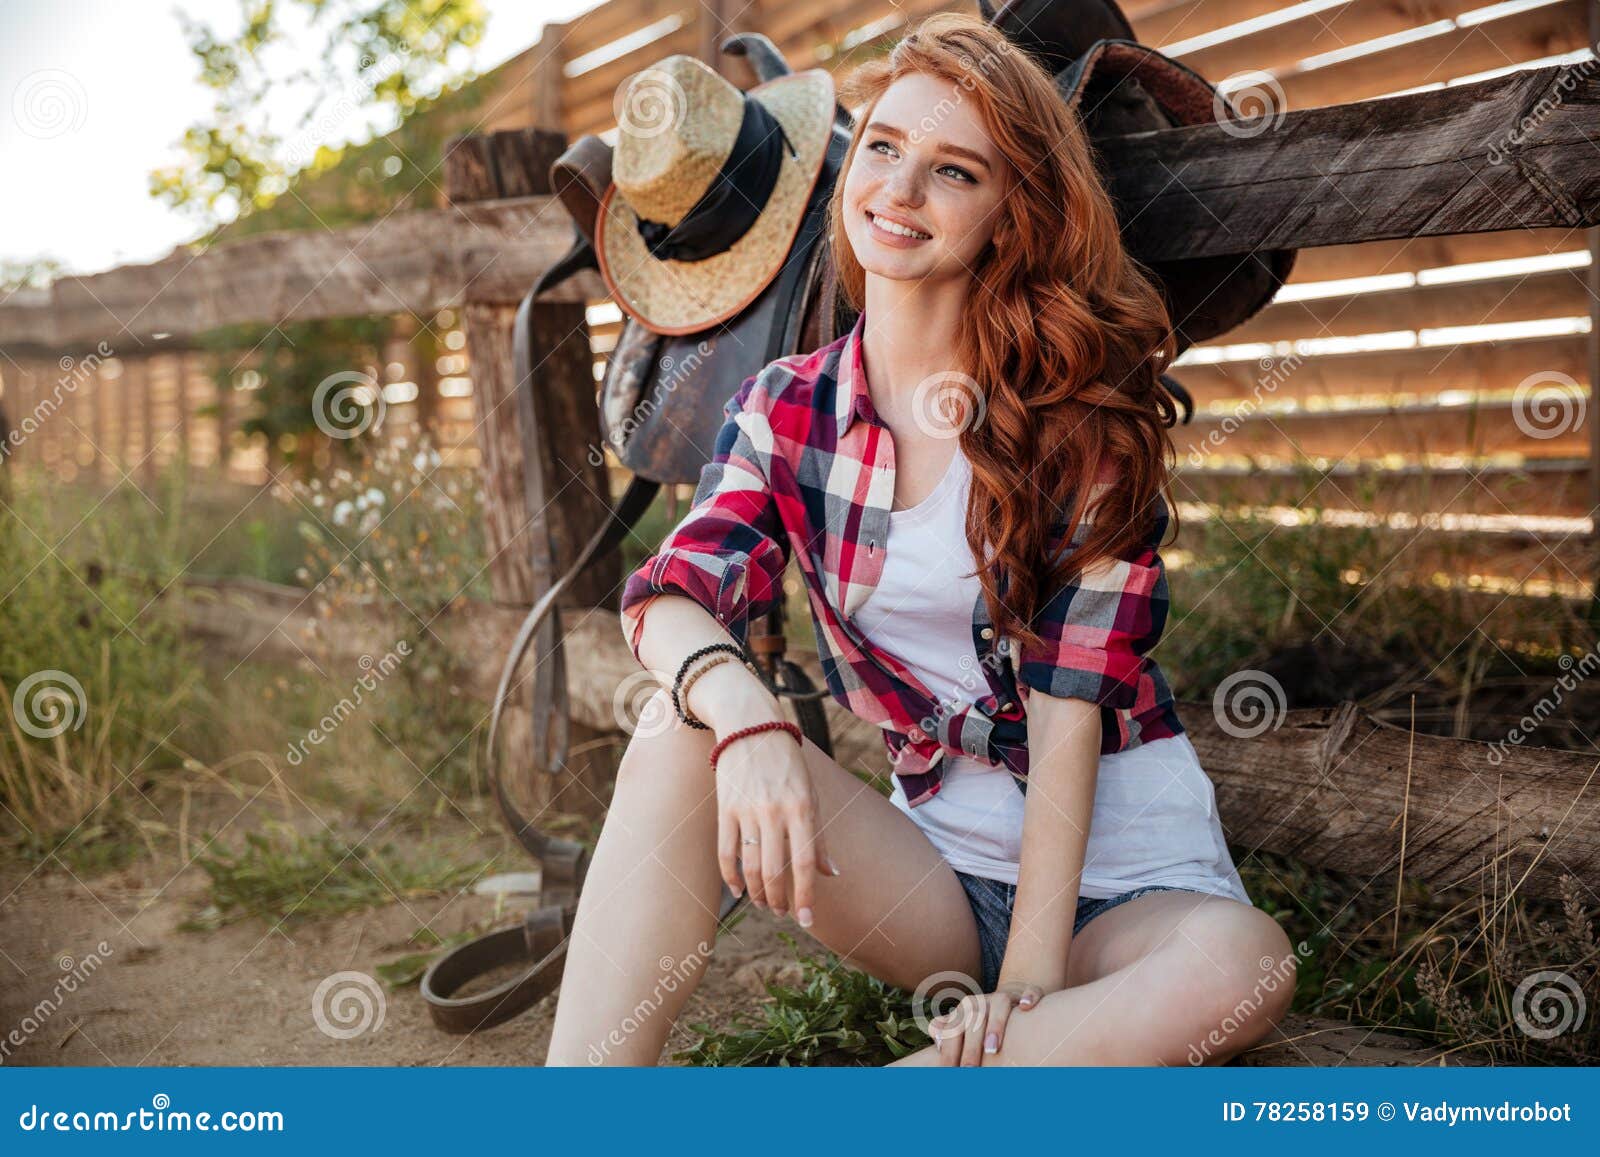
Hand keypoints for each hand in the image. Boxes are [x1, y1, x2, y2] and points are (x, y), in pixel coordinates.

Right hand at [712, 723, 836, 927]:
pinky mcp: (725, 808)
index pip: (805, 863)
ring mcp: (747, 810)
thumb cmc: (787, 763)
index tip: (806, 921)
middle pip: (775, 870)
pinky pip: (726, 851)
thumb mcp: (811, 794)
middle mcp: (775, 810)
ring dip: (757, 893)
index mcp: (802, 808)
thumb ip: (819, 836)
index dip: (806, 896)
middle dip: (780, 900)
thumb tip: (832, 874)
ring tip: (765, 905)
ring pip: (750, 865)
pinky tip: (738, 890)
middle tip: (784, 913)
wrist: (751, 725)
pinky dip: (730, 876)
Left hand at [928, 979, 1045, 1065]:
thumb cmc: (982, 1021)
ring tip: (992, 1049)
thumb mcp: (963, 1025)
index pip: (954, 1029)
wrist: (1010, 997)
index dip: (949, 1050)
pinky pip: (1030, 991)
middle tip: (968, 1071)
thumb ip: (945, 1031)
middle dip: (970, 1046)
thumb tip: (937, 1040)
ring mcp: (1006, 996)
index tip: (948, 1072)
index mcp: (965, 1010)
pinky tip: (1026, 1007)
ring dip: (995, 1025)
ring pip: (1000, 1004)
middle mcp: (984, 1001)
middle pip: (974, 1019)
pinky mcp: (1026, 992)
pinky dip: (1028, 997)